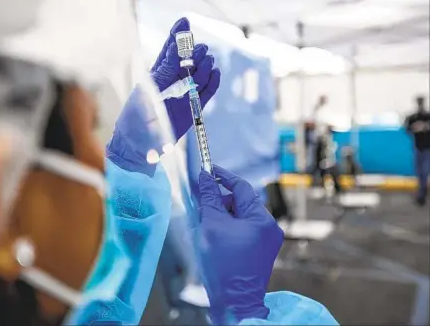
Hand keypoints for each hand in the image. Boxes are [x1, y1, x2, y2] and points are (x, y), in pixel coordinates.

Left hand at [151, 17, 220, 139]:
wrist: (139, 145)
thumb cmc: (136, 117)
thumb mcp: (148, 91)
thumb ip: (163, 72)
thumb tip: (174, 51)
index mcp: (158, 74)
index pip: (169, 50)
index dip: (177, 35)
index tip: (184, 21)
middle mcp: (173, 82)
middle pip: (189, 60)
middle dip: (195, 52)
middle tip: (198, 51)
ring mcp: (184, 94)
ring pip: (200, 74)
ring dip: (205, 66)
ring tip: (207, 62)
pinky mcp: (193, 107)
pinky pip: (207, 92)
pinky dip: (213, 82)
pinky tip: (215, 73)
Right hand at [194, 165, 283, 323]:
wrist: (234, 302)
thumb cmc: (222, 264)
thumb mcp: (212, 226)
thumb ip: (209, 198)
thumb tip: (205, 178)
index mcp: (262, 219)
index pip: (242, 188)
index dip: (224, 177)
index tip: (209, 170)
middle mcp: (270, 227)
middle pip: (242, 202)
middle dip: (222, 199)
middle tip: (202, 198)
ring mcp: (268, 241)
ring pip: (242, 216)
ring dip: (225, 214)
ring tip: (206, 221)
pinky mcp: (262, 251)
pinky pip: (245, 230)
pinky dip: (230, 227)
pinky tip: (215, 232)